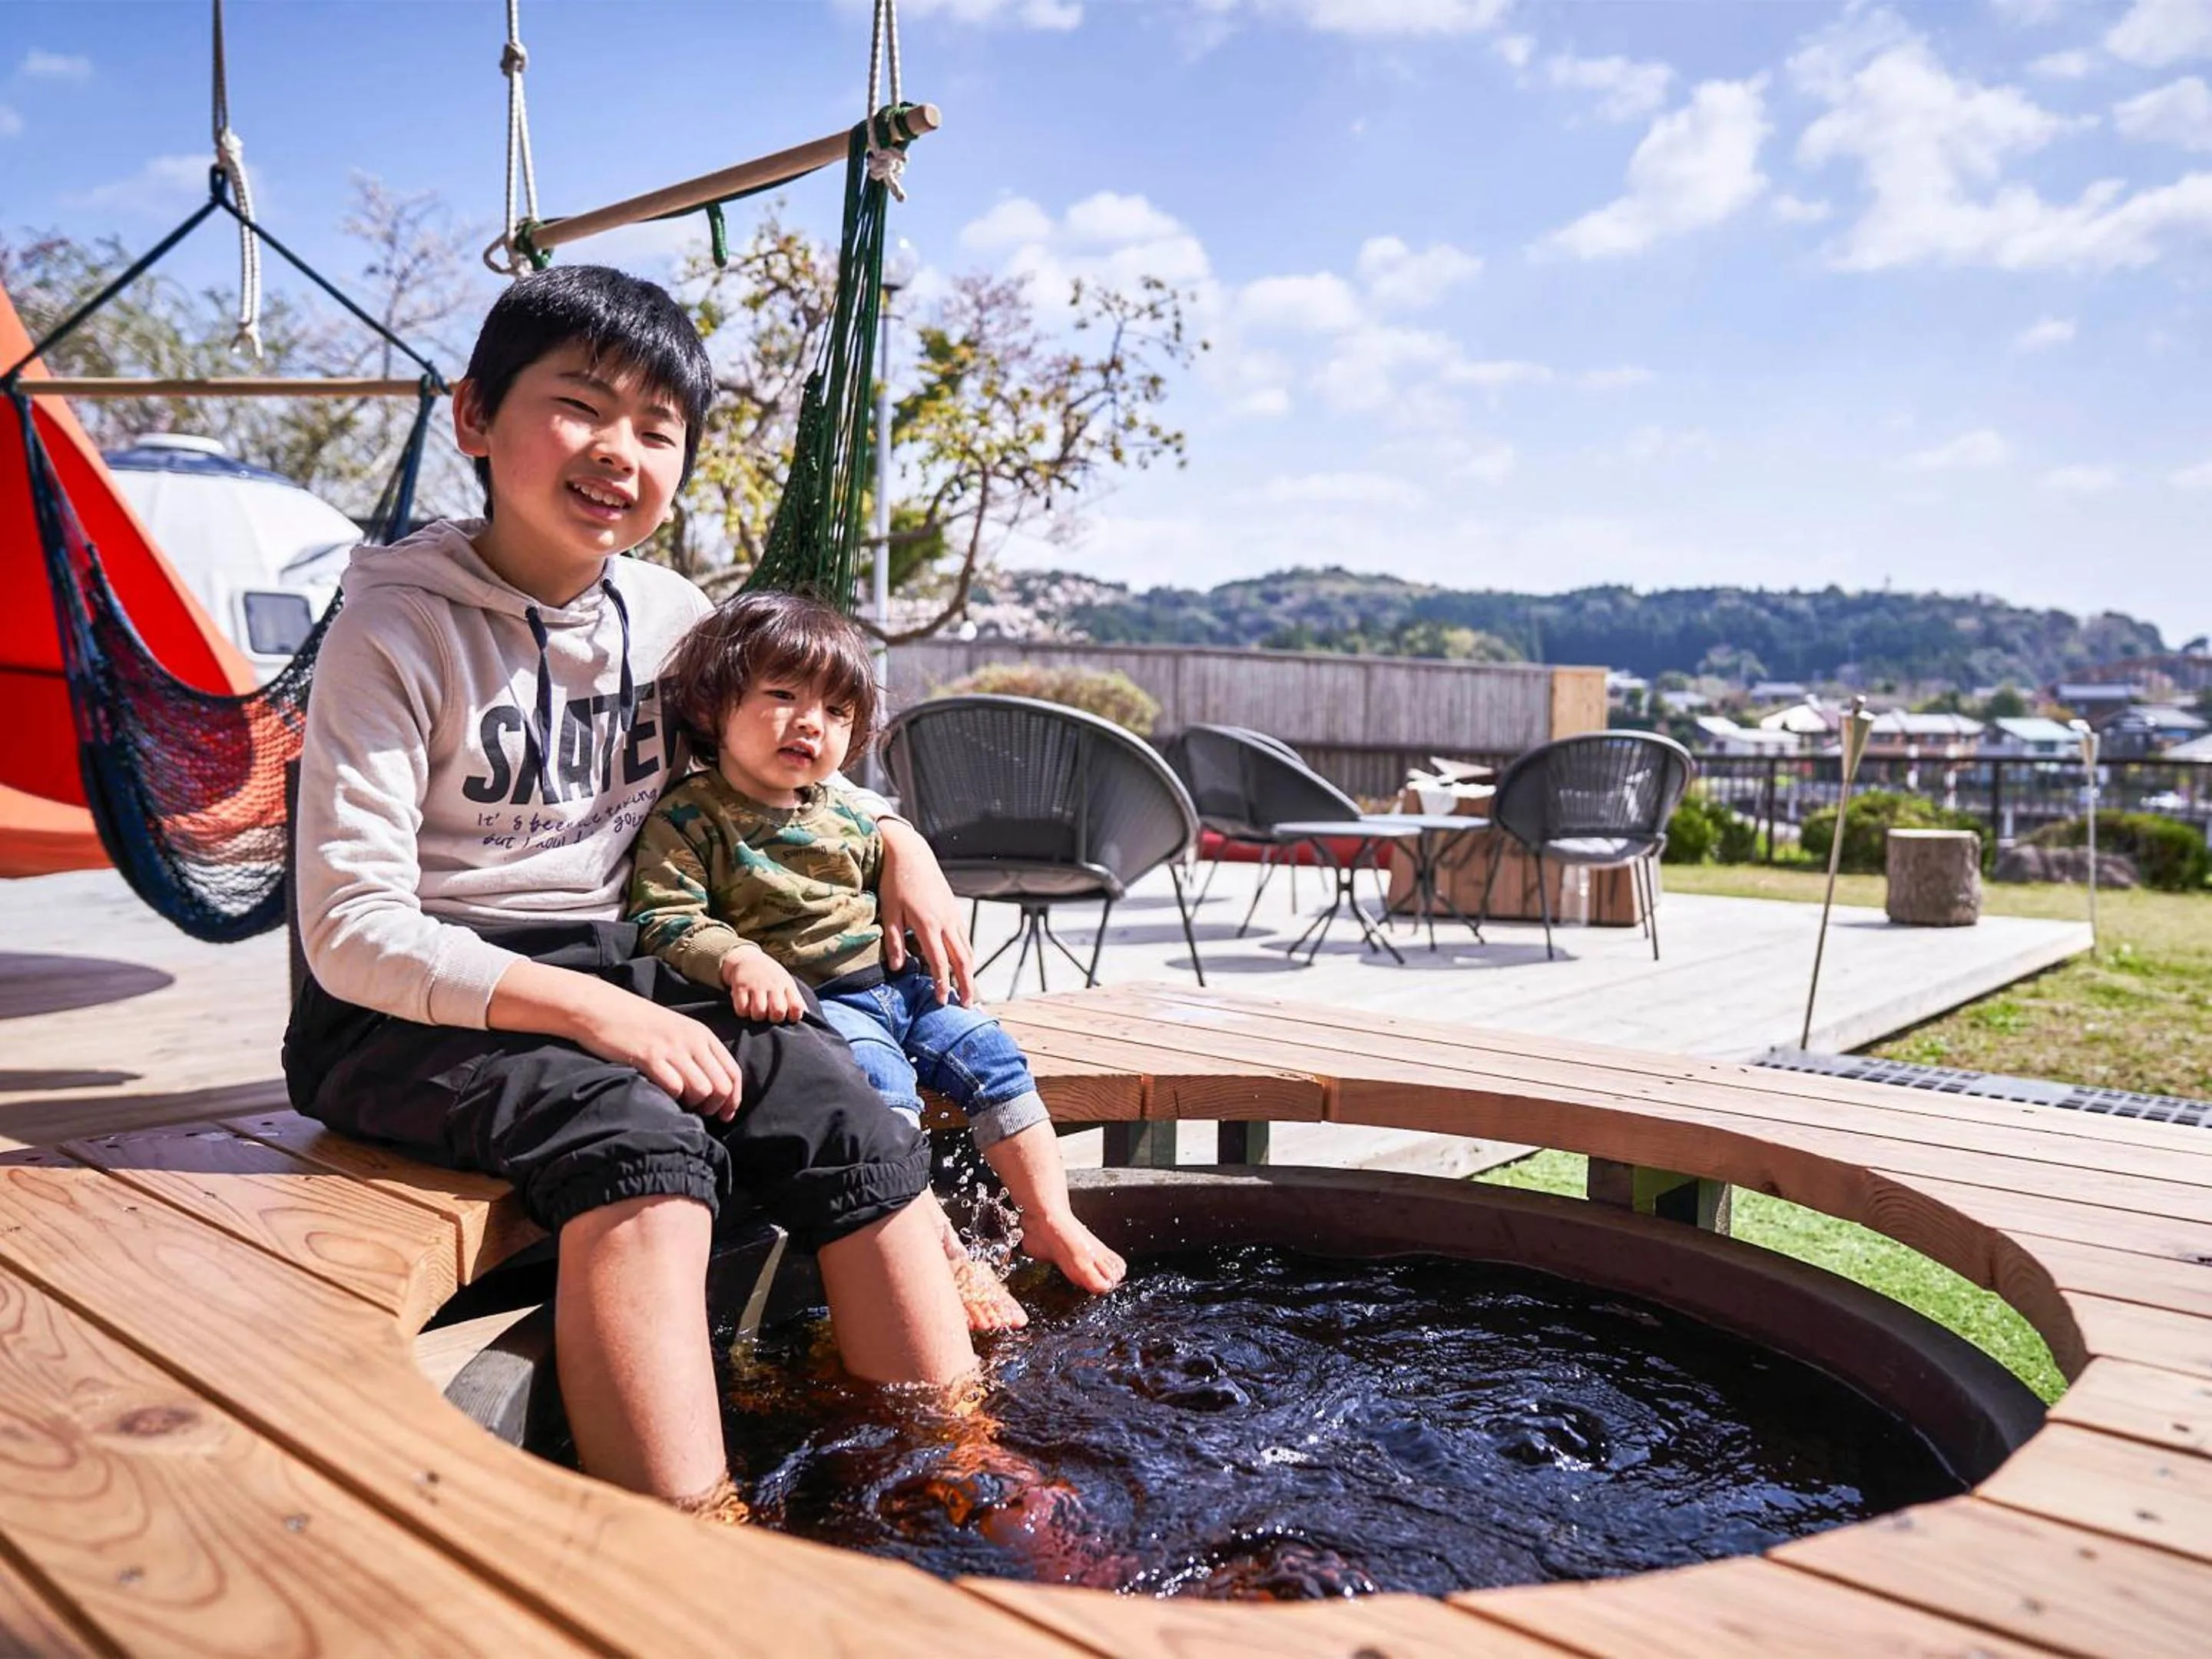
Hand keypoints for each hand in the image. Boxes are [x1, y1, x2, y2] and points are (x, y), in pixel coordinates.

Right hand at [572, 981, 742, 1121]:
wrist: (602, 1007)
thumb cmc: (638, 1022)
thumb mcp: (677, 1030)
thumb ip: (696, 1051)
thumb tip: (712, 1086)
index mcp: (702, 1034)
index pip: (733, 1072)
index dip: (733, 1099)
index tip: (724, 1115)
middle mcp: (692, 1040)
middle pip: (722, 1086)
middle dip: (715, 1107)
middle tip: (700, 1113)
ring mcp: (671, 1049)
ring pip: (703, 1090)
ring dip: (694, 1105)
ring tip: (681, 1104)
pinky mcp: (649, 1057)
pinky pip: (674, 1087)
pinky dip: (672, 1099)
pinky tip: (663, 1096)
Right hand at [720, 945, 805, 1024]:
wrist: (746, 957)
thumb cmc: (771, 976)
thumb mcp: (786, 982)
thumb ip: (796, 999)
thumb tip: (807, 1016)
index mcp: (787, 985)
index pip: (797, 1006)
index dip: (794, 1016)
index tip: (789, 1016)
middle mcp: (773, 985)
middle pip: (778, 1012)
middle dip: (774, 1018)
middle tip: (770, 1014)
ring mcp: (756, 986)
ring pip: (759, 1013)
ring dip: (757, 1016)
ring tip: (757, 1010)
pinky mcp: (740, 987)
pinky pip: (742, 1009)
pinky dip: (743, 1012)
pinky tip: (745, 1006)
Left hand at [876, 818, 976, 1006]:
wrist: (911, 853)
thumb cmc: (895, 882)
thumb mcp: (889, 911)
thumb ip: (894, 941)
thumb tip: (897, 968)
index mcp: (928, 924)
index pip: (939, 962)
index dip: (942, 984)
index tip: (941, 1002)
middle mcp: (946, 922)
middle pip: (962, 960)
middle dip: (966, 985)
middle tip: (968, 1006)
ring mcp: (953, 915)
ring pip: (967, 949)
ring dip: (969, 972)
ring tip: (969, 991)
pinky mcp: (955, 910)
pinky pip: (965, 938)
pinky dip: (967, 955)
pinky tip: (963, 965)